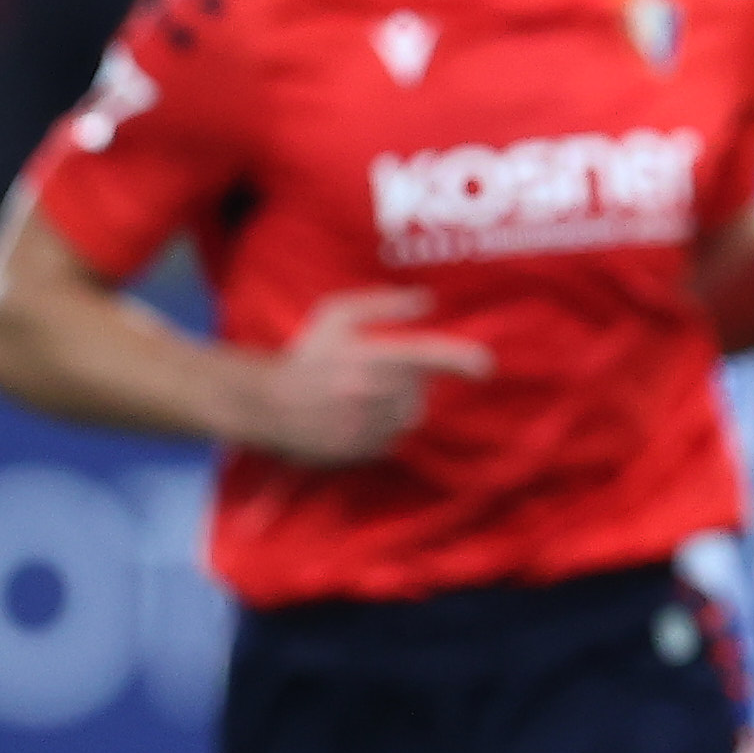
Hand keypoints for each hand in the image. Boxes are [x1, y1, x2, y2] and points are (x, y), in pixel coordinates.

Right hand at [235, 288, 490, 464]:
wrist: (267, 407)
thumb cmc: (306, 355)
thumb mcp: (335, 315)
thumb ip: (382, 303)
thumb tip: (426, 300)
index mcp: (368, 358)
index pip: (425, 356)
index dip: (459, 360)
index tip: (485, 365)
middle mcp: (373, 395)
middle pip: (420, 388)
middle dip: (409, 379)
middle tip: (373, 370)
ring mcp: (368, 427)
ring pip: (409, 413)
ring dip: (397, 401)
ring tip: (359, 392)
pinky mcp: (363, 452)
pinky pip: (393, 436)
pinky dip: (383, 423)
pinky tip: (353, 413)